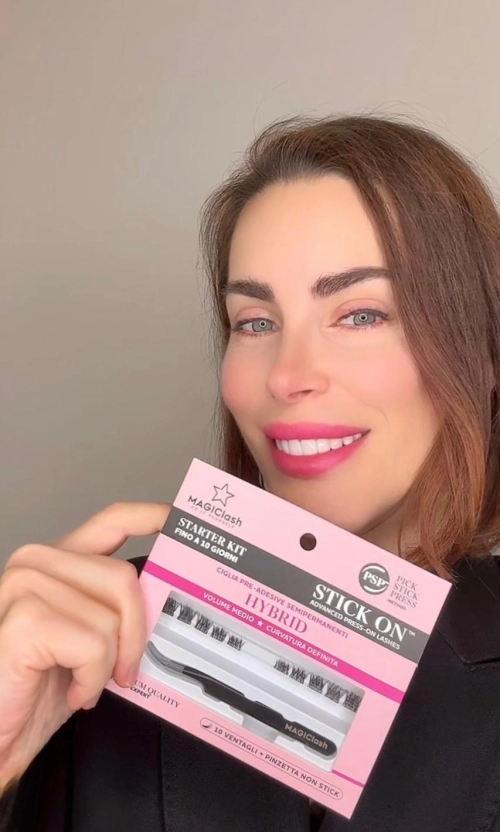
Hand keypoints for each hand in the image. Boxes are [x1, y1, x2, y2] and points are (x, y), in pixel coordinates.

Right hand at [0, 501, 169, 789]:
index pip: (114, 519)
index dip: (154, 517)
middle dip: (135, 633)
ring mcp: (26, 586)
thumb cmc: (36, 690)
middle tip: (123, 670)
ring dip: (107, 665)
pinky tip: (71, 692)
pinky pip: (94, 645)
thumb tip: (169, 597)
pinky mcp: (26, 620)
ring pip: (112, 617)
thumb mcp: (86, 637)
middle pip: (124, 578)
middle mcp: (36, 562)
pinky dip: (91, 679)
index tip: (182, 521)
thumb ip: (115, 607)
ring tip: (82, 683)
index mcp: (57, 560)